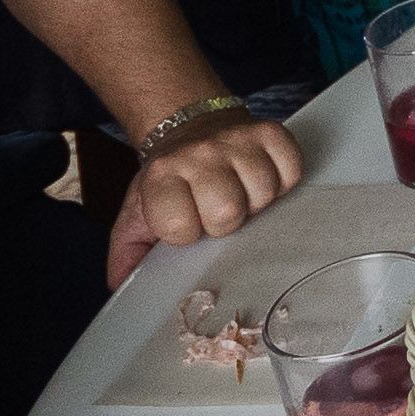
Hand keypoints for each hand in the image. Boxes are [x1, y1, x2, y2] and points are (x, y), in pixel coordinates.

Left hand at [106, 112, 303, 285]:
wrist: (189, 128)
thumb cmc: (170, 183)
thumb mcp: (138, 215)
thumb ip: (126, 254)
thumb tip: (123, 287)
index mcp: (161, 175)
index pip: (180, 226)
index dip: (186, 234)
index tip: (186, 222)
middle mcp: (198, 153)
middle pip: (227, 212)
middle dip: (225, 222)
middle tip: (217, 211)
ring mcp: (237, 139)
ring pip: (264, 192)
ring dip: (255, 202)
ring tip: (240, 194)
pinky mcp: (270, 130)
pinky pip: (291, 170)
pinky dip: (281, 181)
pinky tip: (260, 180)